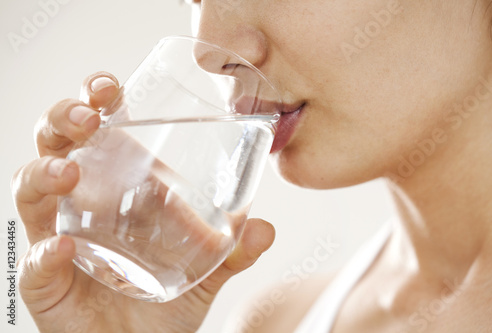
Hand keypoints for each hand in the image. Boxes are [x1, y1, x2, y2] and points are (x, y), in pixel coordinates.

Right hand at [11, 72, 274, 332]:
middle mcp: (81, 205)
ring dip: (44, 174)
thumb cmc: (164, 299)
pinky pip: (33, 263)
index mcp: (116, 186)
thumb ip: (233, 250)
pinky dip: (43, 254)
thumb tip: (264, 228)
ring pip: (31, 193)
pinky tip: (63, 247)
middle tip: (88, 117)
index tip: (111, 87)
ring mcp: (58, 238)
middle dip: (62, 120)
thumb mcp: (204, 268)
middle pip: (56, 146)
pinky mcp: (47, 281)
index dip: (94, 101)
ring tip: (69, 172)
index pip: (96, 130)